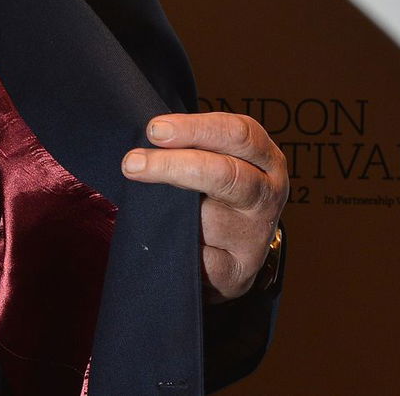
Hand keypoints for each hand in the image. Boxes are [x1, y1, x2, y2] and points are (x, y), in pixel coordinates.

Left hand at [121, 112, 286, 301]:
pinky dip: (175, 245)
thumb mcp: (215, 158)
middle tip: (132, 162)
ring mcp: (255, 235)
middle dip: (173, 165)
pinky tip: (162, 237)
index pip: (238, 134)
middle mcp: (267, 194)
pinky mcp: (238, 270)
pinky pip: (200, 256)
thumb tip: (149, 135)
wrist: (234, 251)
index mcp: (265, 158)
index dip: (195, 129)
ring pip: (208, 218)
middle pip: (225, 174)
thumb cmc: (215, 190)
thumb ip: (191, 144)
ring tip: (143, 201)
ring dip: (169, 210)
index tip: (155, 130)